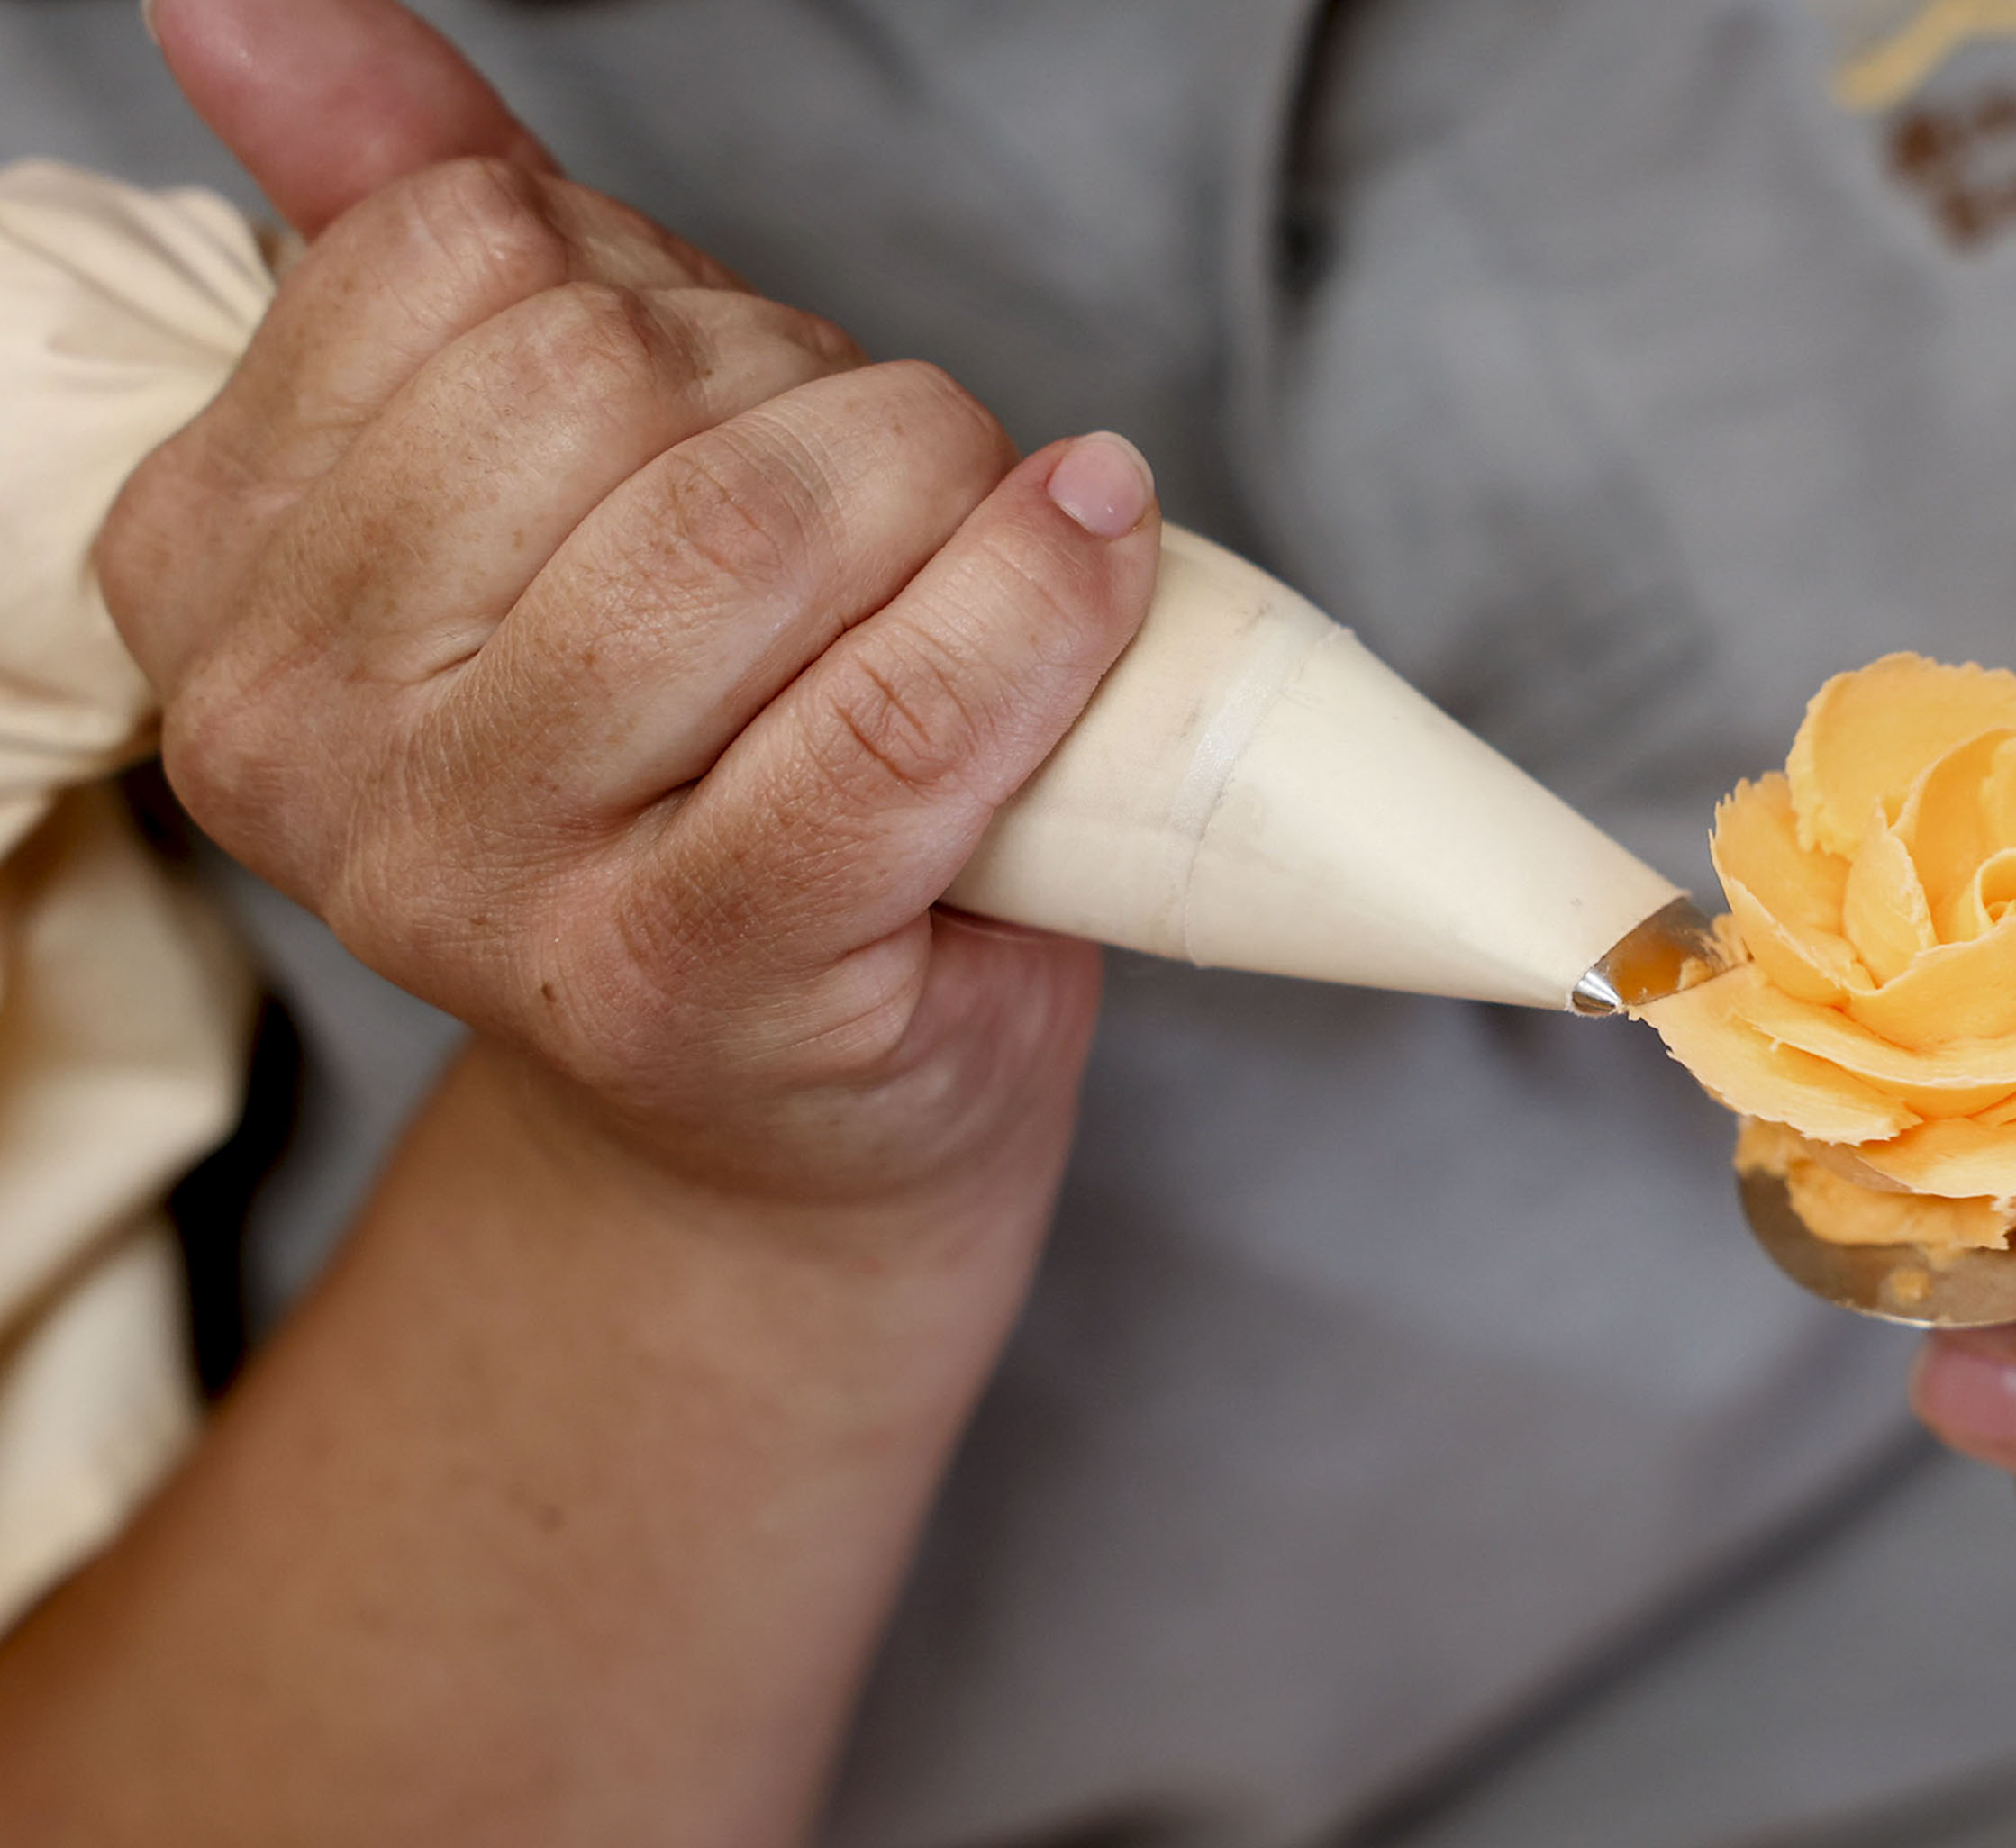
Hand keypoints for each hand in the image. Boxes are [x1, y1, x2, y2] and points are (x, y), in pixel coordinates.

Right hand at [106, 0, 1162, 1233]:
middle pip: (608, 377)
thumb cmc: (694, 756)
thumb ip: (405, 230)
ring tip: (980, 550)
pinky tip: (1095, 545)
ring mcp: (480, 881)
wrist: (788, 1077)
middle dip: (814, 388)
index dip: (669, 288)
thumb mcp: (539, 483)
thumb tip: (242, 1)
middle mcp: (299, 737)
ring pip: (749, 525)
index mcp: (215, 572)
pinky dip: (1036, 602)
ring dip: (937, 482)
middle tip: (885, 499)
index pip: (465, 258)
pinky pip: (889, 721)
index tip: (729, 409)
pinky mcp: (691, 981)